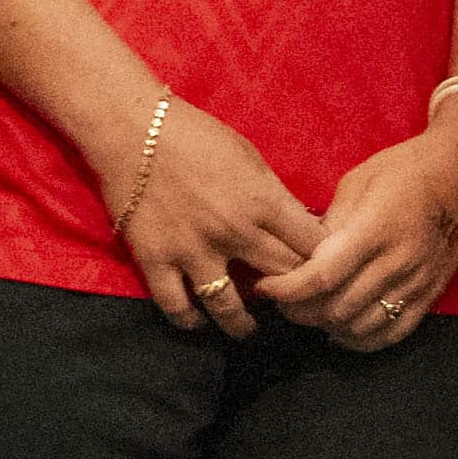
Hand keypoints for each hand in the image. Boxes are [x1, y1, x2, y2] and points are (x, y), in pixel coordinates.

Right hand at [99, 97, 327, 339]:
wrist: (132, 129)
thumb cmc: (196, 135)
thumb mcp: (250, 157)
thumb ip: (275, 196)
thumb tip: (302, 227)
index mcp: (263, 201)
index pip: (313, 247)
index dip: (325, 261)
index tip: (323, 270)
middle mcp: (233, 232)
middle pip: (282, 279)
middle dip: (294, 293)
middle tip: (293, 303)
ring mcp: (193, 251)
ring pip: (230, 308)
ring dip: (244, 324)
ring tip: (248, 329)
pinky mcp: (157, 261)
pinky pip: (178, 307)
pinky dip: (191, 321)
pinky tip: (201, 322)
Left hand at [277, 125, 457, 345]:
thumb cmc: (404, 169)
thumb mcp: (357, 183)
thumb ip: (328, 225)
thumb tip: (299, 258)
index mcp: (375, 228)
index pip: (322, 276)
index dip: (286, 289)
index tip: (266, 286)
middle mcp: (398, 261)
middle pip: (336, 308)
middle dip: (299, 309)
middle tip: (283, 298)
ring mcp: (417, 282)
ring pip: (359, 326)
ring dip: (326, 326)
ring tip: (310, 310)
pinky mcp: (430, 295)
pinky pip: (391, 334)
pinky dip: (360, 340)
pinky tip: (341, 329)